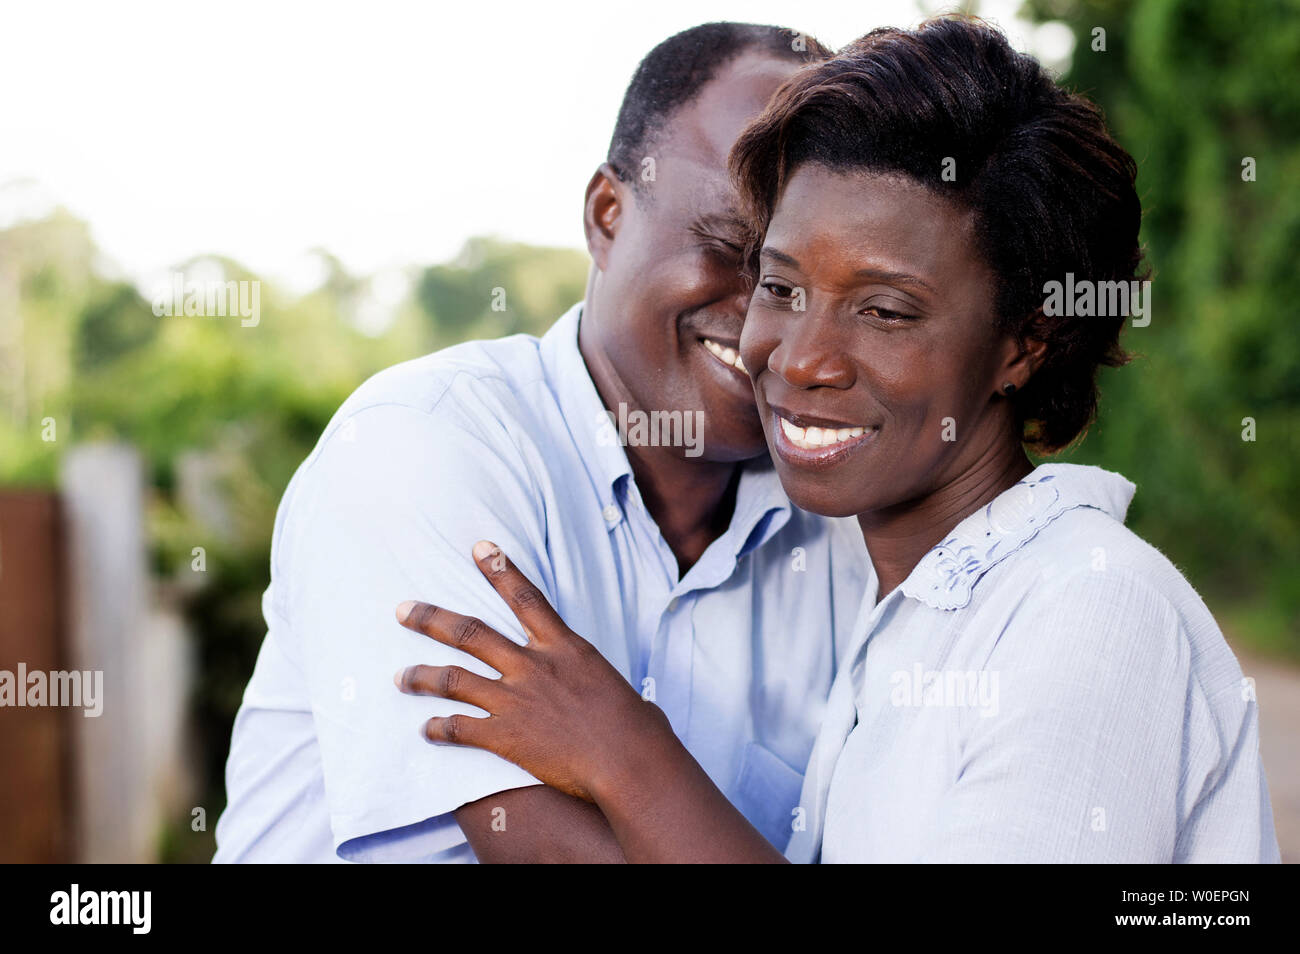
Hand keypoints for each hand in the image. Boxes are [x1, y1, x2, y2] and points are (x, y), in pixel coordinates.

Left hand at [393, 540, 674, 802]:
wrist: (629, 761)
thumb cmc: (636, 727)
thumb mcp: (613, 685)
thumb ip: (596, 682)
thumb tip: (629, 702)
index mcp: (563, 647)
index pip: (525, 597)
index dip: (499, 569)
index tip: (479, 547)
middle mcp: (533, 666)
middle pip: (470, 632)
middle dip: (432, 619)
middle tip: (402, 609)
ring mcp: (515, 700)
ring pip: (453, 679)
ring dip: (421, 676)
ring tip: (399, 676)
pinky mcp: (506, 737)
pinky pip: (460, 728)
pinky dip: (439, 728)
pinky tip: (426, 730)